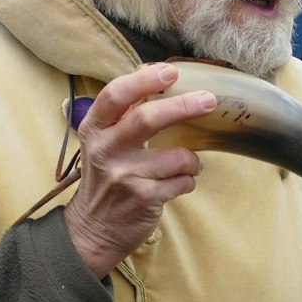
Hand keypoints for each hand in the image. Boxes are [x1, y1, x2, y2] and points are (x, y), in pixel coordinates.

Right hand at [62, 64, 215, 276]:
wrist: (92, 230)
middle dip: (183, 106)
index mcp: (94, 130)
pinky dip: (189, 180)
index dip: (144, 80)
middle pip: (147, 119)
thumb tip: (158, 79)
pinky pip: (182, 181)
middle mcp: (105, 150)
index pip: (115, 95)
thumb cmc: (105, 179)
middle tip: (209, 100)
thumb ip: (123, 117)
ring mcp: (124, 176)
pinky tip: (180, 183)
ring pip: (176, 156)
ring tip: (190, 163)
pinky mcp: (143, 199)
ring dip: (192, 159)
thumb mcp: (102, 144)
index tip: (169, 72)